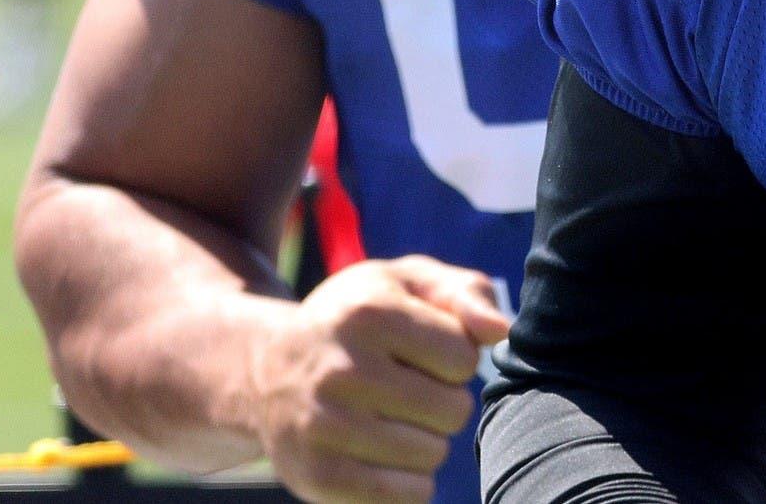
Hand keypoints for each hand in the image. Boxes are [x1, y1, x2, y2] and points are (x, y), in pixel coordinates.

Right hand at [246, 257, 512, 503]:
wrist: (266, 369)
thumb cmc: (357, 320)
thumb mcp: (405, 282)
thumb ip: (463, 292)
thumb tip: (499, 330)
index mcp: (368, 313)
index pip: (464, 358)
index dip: (454, 358)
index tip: (422, 353)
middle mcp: (341, 370)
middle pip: (453, 411)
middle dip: (444, 402)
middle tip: (407, 390)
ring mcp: (325, 427)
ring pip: (433, 456)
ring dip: (426, 441)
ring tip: (391, 419)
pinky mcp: (318, 477)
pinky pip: (407, 496)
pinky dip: (409, 482)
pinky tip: (384, 455)